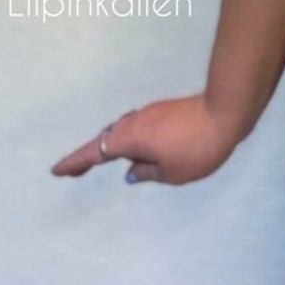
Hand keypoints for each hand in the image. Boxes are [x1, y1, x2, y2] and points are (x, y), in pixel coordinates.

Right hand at [50, 94, 242, 185]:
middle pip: (108, 139)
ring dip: (116, 147)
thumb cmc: (197, 147)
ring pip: (127, 132)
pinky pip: (142, 128)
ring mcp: (153, 113)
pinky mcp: (168, 110)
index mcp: (130, 138)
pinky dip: (135, 141)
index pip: (95, 153)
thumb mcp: (171, 173)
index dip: (75, 163)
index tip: (57, 171)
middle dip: (92, 156)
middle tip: (76, 171)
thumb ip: (147, 173)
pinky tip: (144, 151)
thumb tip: (133, 172)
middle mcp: (137, 121)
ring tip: (110, 163)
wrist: (227, 110)